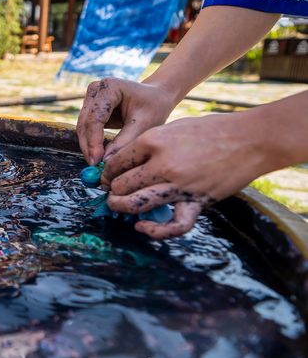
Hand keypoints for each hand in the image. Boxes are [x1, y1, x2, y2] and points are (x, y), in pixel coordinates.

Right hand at [76, 78, 177, 164]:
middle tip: (94, 167)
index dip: (94, 141)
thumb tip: (106, 162)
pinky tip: (97, 156)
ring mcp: (91, 98)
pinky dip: (90, 143)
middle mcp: (95, 89)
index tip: (96, 161)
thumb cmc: (153, 107)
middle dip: (88, 146)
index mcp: (109, 87)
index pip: (95, 117)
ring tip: (96, 165)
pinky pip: (86, 129)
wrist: (156, 96)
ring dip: (87, 146)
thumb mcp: (143, 125)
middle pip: (85, 122)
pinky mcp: (90, 108)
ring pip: (82, 127)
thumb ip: (124, 142)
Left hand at [102, 112, 271, 238]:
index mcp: (152, 140)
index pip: (116, 162)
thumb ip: (149, 144)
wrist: (250, 139)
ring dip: (120, 206)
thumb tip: (125, 161)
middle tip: (110, 189)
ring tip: (115, 204)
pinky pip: (173, 224)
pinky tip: (141, 226)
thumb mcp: (172, 127)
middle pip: (122, 183)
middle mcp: (162, 164)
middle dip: (112, 188)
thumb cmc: (210, 130)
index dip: (107, 171)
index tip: (106, 175)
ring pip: (136, 204)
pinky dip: (154, 230)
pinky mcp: (197, 201)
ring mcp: (179, 185)